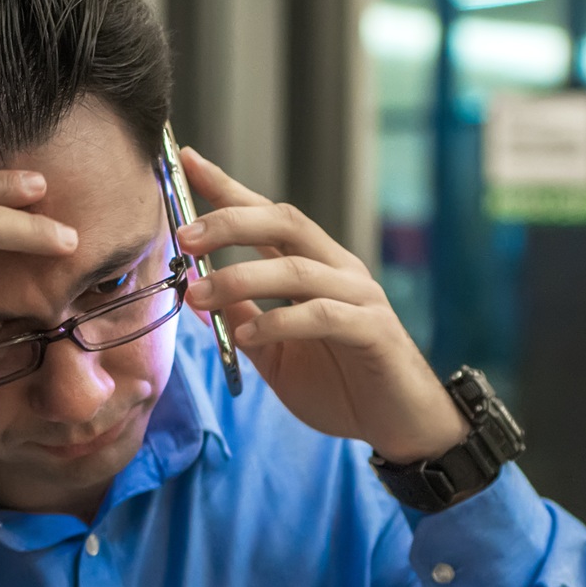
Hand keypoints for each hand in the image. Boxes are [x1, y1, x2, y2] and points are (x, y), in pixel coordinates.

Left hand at [177, 148, 466, 463]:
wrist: (401, 425)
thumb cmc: (342, 387)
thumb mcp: (276, 354)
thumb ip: (244, 319)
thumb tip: (197, 291)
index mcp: (316, 268)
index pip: (269, 215)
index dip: (229, 188)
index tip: (188, 161)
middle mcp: (339, 271)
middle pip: (285, 223)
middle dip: (230, 223)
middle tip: (184, 238)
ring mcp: (360, 298)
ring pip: (297, 269)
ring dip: (240, 277)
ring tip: (197, 294)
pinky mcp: (374, 331)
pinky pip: (322, 315)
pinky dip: (279, 321)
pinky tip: (247, 335)